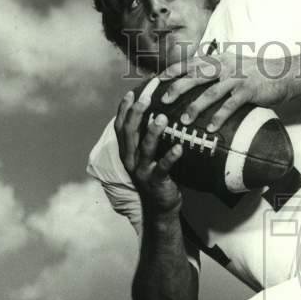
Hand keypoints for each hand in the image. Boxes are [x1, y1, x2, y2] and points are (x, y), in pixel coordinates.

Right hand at [115, 91, 182, 214]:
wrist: (160, 207)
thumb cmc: (156, 175)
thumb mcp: (147, 156)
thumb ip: (146, 137)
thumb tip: (156, 111)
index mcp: (126, 152)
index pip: (121, 126)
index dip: (124, 108)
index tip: (133, 92)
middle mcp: (130, 160)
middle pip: (130, 132)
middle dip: (137, 112)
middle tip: (147, 96)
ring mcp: (142, 171)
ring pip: (145, 148)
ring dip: (153, 132)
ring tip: (162, 117)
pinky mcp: (156, 182)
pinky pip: (163, 168)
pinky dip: (170, 157)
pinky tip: (179, 148)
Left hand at [157, 48, 293, 131]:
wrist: (282, 72)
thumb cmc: (254, 72)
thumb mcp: (231, 64)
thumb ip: (213, 69)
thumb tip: (192, 78)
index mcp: (218, 59)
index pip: (190, 63)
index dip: (173, 71)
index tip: (156, 81)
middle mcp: (224, 66)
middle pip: (195, 76)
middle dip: (177, 88)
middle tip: (163, 101)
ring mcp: (236, 78)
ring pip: (211, 93)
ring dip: (196, 107)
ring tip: (185, 121)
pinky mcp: (248, 91)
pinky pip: (231, 105)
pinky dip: (220, 117)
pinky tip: (211, 128)